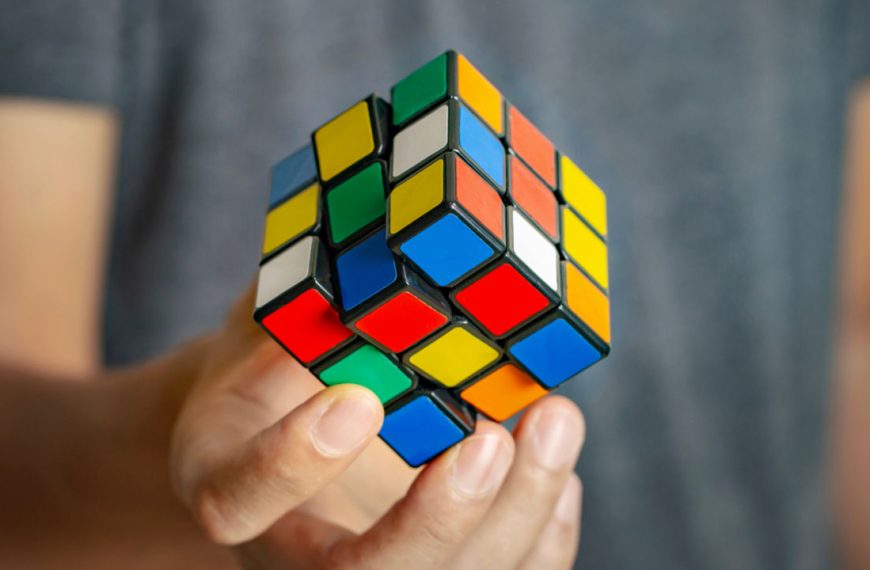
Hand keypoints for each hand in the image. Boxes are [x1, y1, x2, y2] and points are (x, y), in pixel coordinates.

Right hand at [170, 285, 585, 568]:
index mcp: (229, 482)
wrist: (298, 425)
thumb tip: (367, 249)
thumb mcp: (271, 326)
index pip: (239, 501)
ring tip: (556, 420)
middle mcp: (292, 550)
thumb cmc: (284, 366)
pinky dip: (545, 534)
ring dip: (518, 513)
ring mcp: (368, 566)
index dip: (294, 461)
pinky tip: (558, 471)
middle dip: (439, 518)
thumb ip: (304, 306)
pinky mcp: (436, 567)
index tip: (359, 399)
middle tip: (491, 439)